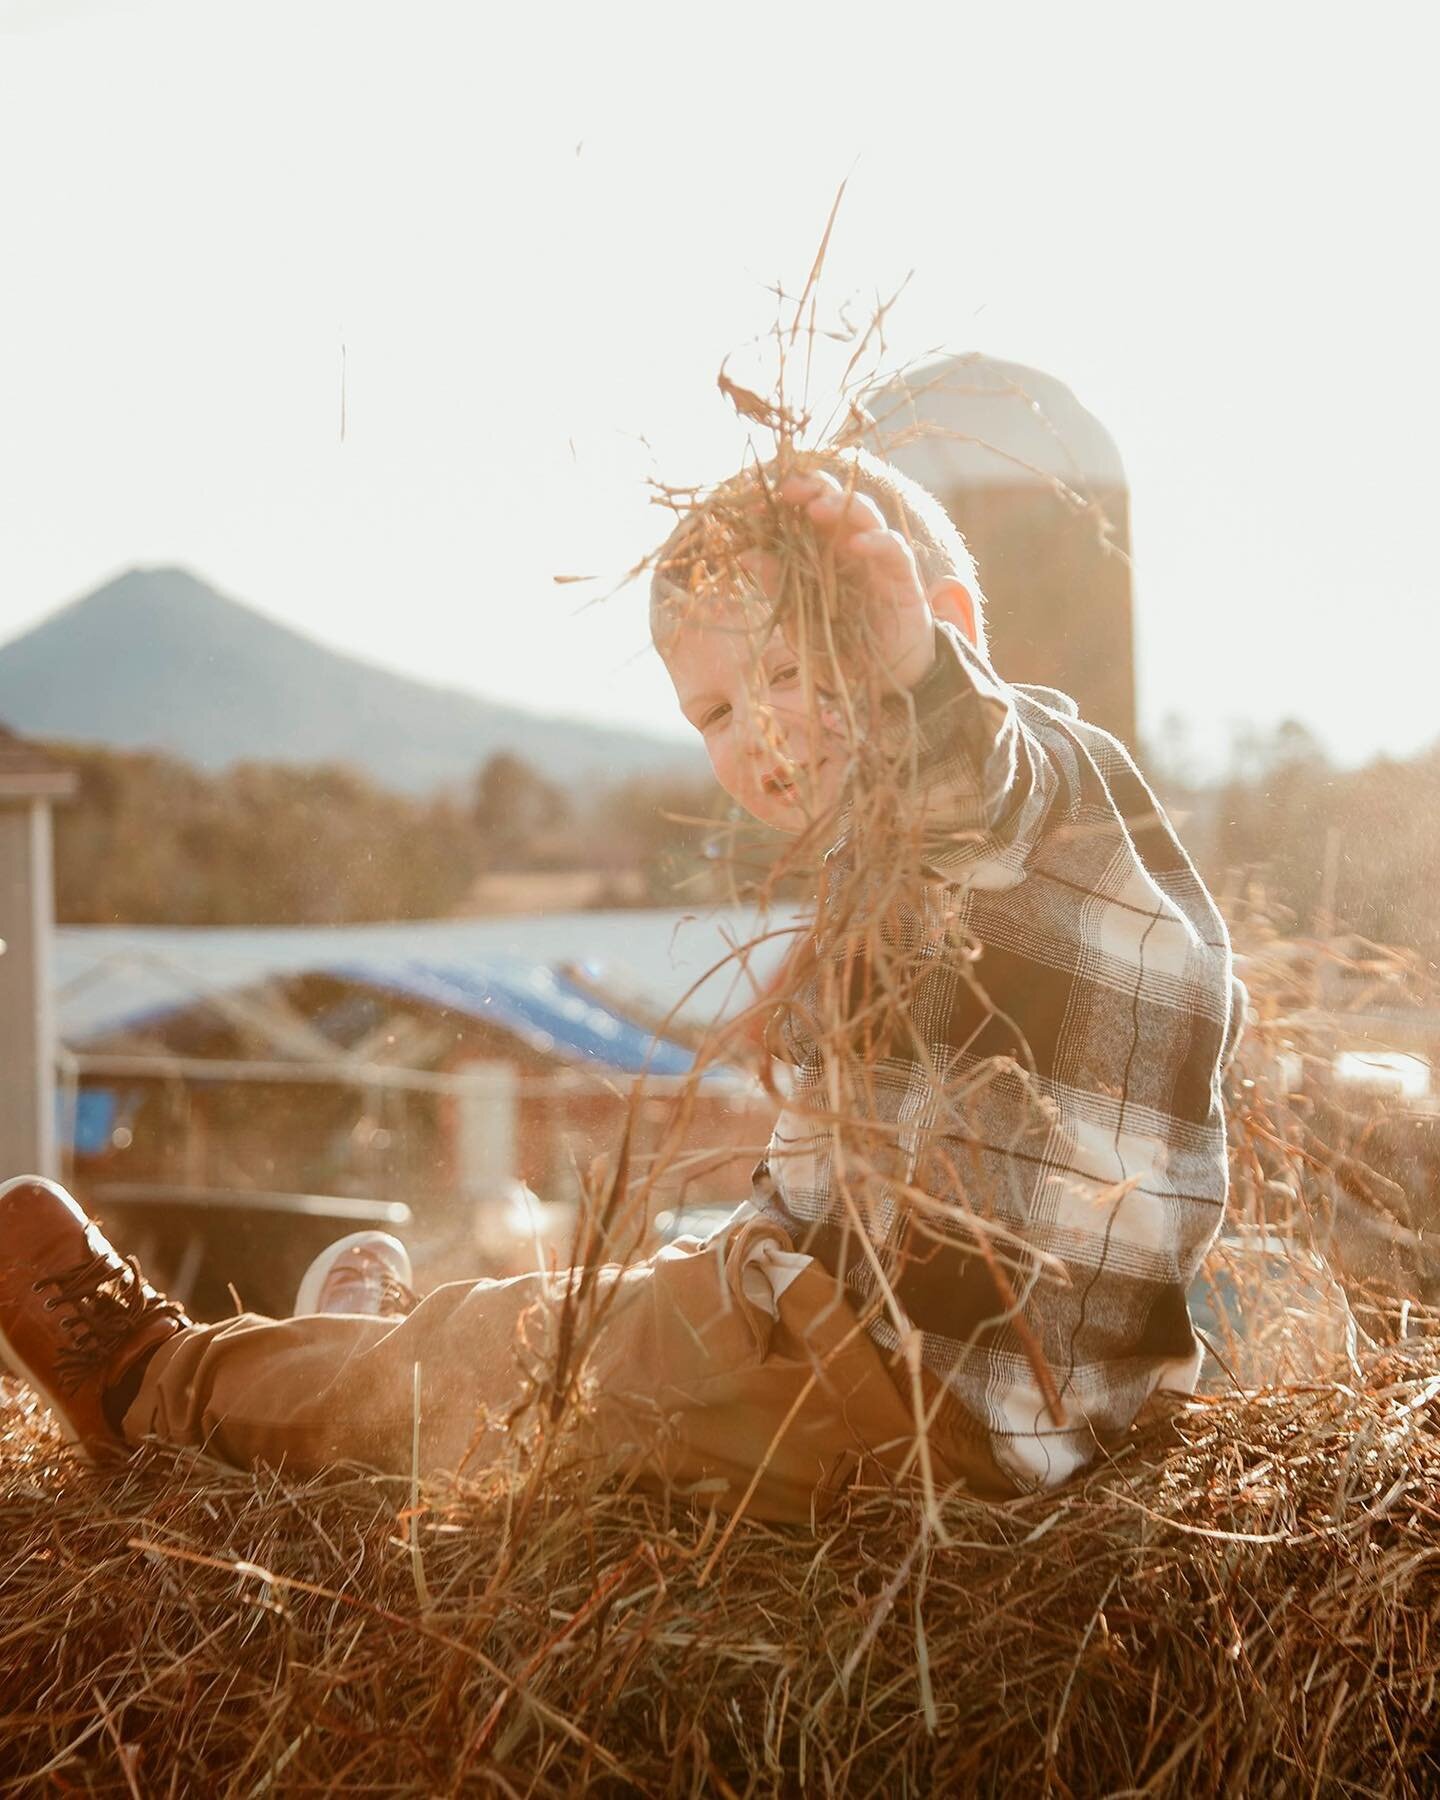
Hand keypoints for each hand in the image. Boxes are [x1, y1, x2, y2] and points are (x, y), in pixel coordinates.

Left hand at [764, 468, 936, 691]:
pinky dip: (876, 540)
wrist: (877, 681)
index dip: (778, 503)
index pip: (797, 514)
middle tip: (787, 490)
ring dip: (840, 505)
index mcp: (815, 552)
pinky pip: (892, 547)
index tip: (755, 504)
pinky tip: (856, 545)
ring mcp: (873, 555)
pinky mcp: (901, 573)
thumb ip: (777, 588)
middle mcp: (844, 545)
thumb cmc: (834, 648)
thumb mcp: (796, 621)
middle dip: (809, 487)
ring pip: (863, 513)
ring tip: (817, 510)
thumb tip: (746, 556)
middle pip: (830, 499)